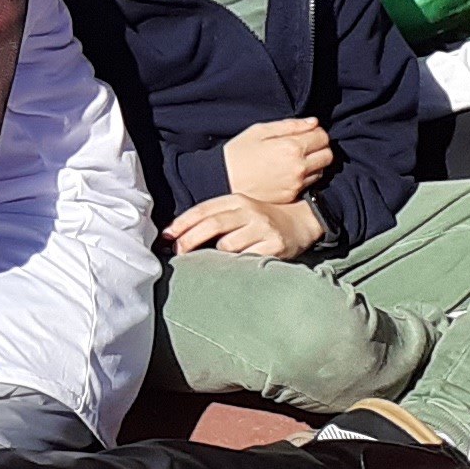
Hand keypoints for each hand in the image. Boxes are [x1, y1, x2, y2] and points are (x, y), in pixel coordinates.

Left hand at [169, 189, 321, 260]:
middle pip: (212, 225)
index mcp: (237, 200)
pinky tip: (233, 267)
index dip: (182, 223)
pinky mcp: (275, 246)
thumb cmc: (262, 220)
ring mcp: (263, 228)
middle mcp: (249, 211)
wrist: (302, 221)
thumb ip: (215, 218)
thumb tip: (179, 235)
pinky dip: (236, 265)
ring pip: (228, 245)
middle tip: (179, 252)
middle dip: (190, 240)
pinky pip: (246, 259)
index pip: (203, 210)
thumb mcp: (240, 210)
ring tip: (212, 261)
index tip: (167, 236)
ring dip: (214, 256)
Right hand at [221, 116, 335, 204]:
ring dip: (314, 164)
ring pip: (321, 171)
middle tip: (303, 146)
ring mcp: (296, 185)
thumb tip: (314, 123)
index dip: (316, 133)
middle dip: (319, 148)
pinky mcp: (291, 197)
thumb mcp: (260, 130)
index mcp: (292, 147)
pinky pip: (309, 185)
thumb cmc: (239, 152)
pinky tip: (288, 173)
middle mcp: (299, 168)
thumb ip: (290, 125)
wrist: (222, 180)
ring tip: (294, 160)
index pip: (323, 137)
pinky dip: (304, 177)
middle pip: (328, 155)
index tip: (306, 134)